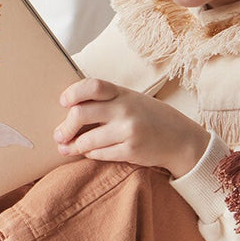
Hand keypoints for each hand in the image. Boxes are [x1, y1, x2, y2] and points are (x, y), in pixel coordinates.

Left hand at [54, 78, 210, 178]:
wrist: (181, 139)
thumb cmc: (150, 117)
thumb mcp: (132, 100)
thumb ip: (107, 101)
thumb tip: (70, 109)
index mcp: (123, 93)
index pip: (92, 86)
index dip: (73, 92)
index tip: (64, 102)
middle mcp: (125, 109)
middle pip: (81, 114)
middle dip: (65, 127)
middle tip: (59, 135)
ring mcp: (128, 131)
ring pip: (87, 139)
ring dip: (72, 146)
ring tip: (66, 148)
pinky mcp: (131, 151)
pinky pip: (99, 154)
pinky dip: (89, 154)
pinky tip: (87, 152)